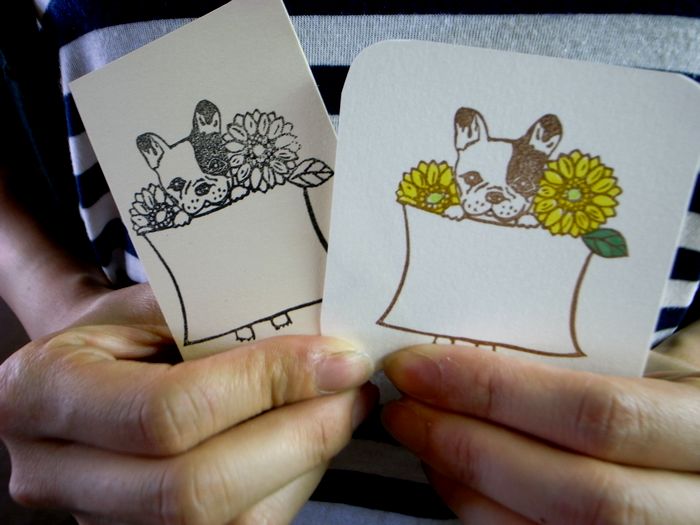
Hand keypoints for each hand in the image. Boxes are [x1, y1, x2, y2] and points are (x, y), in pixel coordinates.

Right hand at [0, 323, 374, 523]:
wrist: (85, 369)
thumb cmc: (124, 328)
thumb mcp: (152, 304)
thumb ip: (223, 320)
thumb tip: (322, 343)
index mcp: (45, 393)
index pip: (170, 410)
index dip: (266, 386)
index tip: (336, 358)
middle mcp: (55, 472)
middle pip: (195, 489)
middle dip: (297, 437)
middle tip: (351, 390)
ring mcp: (97, 519)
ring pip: (222, 522)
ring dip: (302, 465)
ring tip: (342, 410)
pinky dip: (289, 486)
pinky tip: (310, 442)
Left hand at [382, 328, 699, 523]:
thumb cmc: (684, 393)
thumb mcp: (673, 362)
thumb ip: (608, 355)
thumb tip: (487, 338)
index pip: (599, 417)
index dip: (498, 393)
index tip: (421, 365)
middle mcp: (698, 504)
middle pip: (577, 493)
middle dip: (470, 445)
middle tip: (406, 406)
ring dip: (469, 486)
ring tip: (420, 436)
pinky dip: (485, 516)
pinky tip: (455, 480)